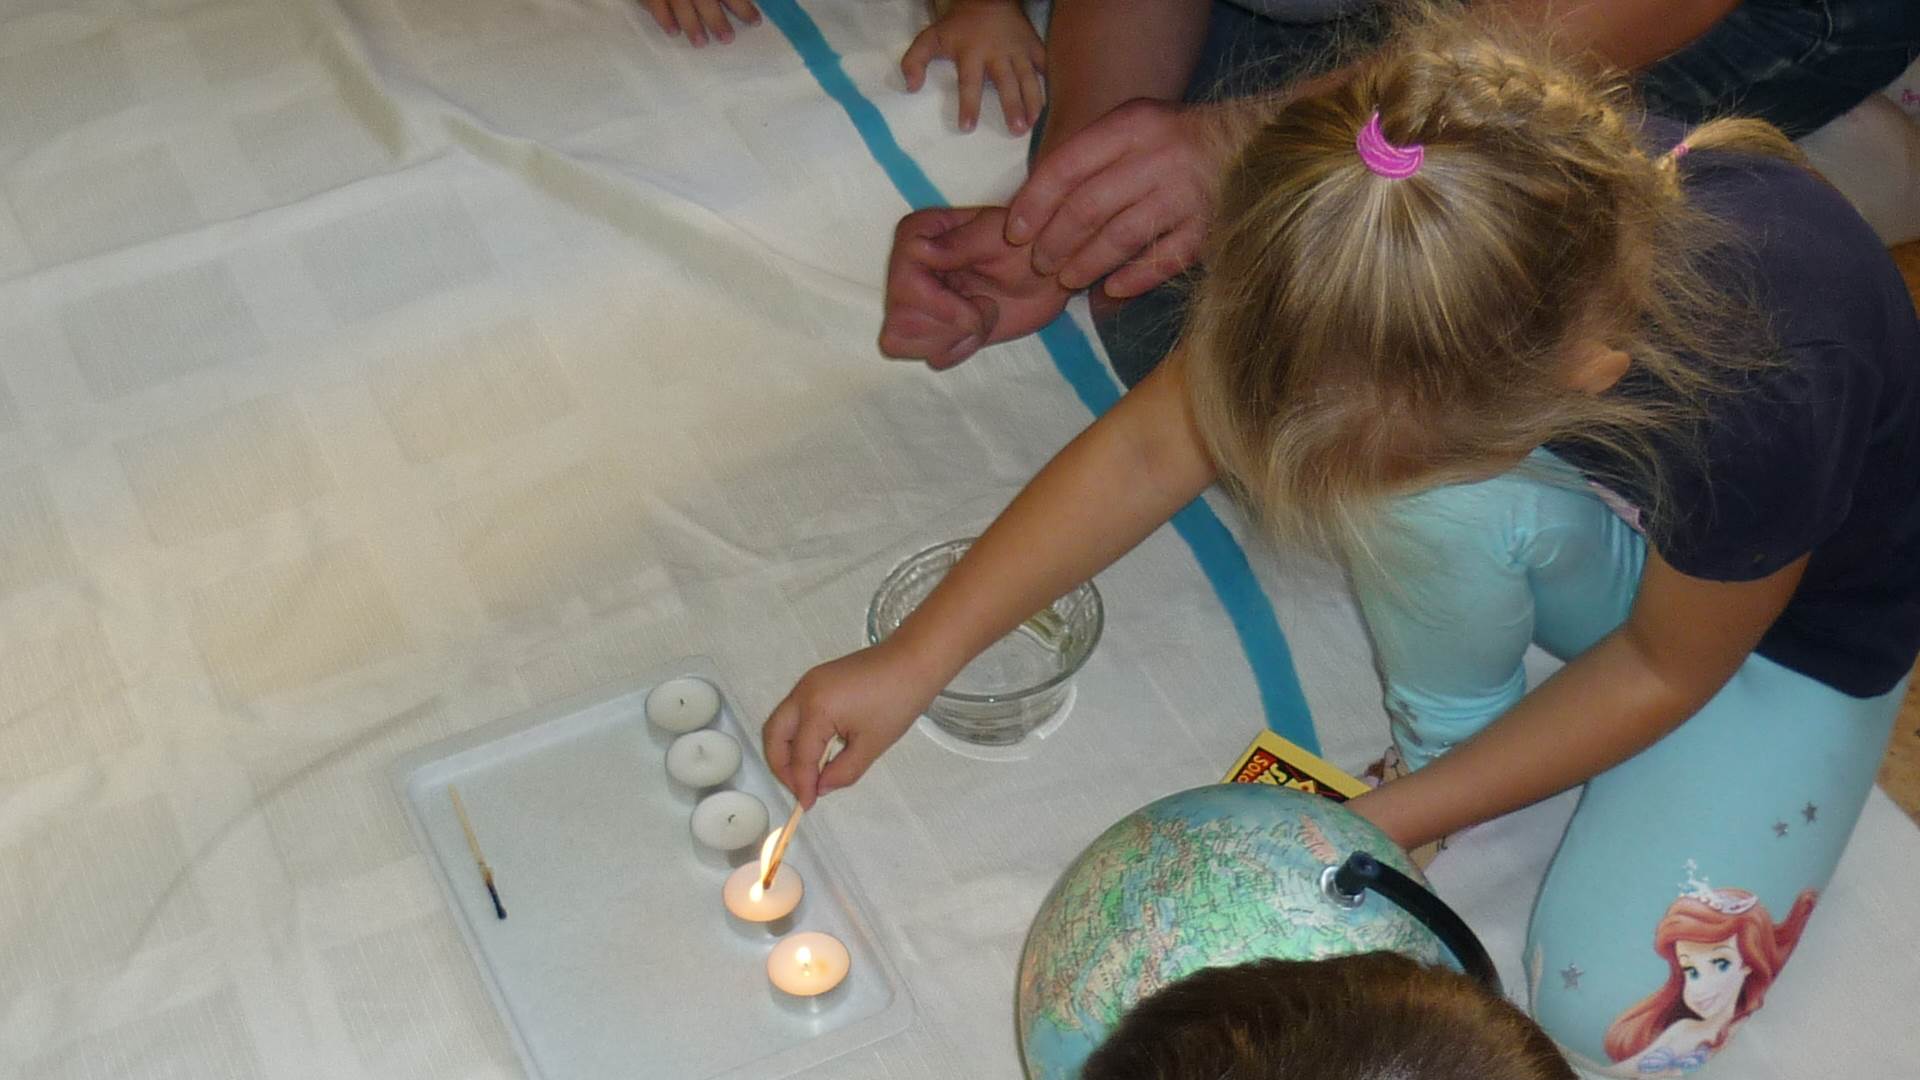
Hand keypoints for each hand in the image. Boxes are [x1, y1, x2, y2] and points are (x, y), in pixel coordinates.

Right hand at [642, 0, 760, 47]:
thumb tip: (747, 2)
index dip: (742, 6)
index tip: (755, 22)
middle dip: (716, 19)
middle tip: (727, 39)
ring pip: (680, 3)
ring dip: (691, 24)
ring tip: (701, 43)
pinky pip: (655, 3)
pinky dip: (663, 17)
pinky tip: (673, 32)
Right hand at [763, 640, 946, 807]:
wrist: (913, 661)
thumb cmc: (897, 701)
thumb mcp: (872, 744)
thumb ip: (843, 772)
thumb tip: (820, 788)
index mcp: (816, 709)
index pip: (800, 756)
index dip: (802, 784)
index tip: (808, 805)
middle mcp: (803, 693)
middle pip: (774, 735)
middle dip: (781, 766)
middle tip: (799, 789)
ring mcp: (808, 683)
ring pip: (781, 722)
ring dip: (786, 750)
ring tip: (806, 774)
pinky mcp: (817, 680)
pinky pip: (795, 712)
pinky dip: (797, 735)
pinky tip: (815, 752)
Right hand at [880, 206, 1071, 368]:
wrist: (1050, 275)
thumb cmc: (1029, 245)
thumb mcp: (1000, 236)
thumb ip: (961, 242)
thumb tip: (921, 251)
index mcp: (918, 235)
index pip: (902, 285)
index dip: (940, 305)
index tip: (978, 299)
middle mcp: (907, 267)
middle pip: (900, 320)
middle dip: (950, 325)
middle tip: (983, 307)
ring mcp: (914, 301)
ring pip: (902, 341)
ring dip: (951, 338)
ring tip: (980, 318)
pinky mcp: (929, 328)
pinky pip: (926, 356)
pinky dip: (956, 350)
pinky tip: (976, 332)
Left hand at [901, 0, 1046, 133]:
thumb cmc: (957, 25)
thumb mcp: (931, 38)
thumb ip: (915, 61)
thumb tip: (910, 88)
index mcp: (971, 53)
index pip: (969, 83)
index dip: (968, 105)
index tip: (967, 127)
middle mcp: (997, 53)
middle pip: (1006, 83)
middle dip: (1012, 106)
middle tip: (1016, 130)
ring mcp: (1018, 50)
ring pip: (1028, 78)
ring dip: (1032, 101)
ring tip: (1033, 123)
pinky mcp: (1033, 45)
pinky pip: (1044, 64)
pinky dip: (1048, 82)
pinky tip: (1049, 104)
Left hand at [1006, 98, 1232, 297]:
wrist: (1256, 142)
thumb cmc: (1178, 139)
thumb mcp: (1135, 125)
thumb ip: (1092, 154)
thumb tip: (1035, 200)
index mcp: (1132, 125)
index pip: (1066, 166)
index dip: (1034, 203)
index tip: (1015, 231)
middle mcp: (1158, 156)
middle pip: (1088, 207)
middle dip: (1055, 241)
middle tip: (1039, 263)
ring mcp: (1186, 193)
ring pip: (1121, 237)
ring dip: (1086, 264)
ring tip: (1067, 279)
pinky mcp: (1209, 226)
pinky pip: (1162, 260)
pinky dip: (1133, 279)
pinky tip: (1111, 291)